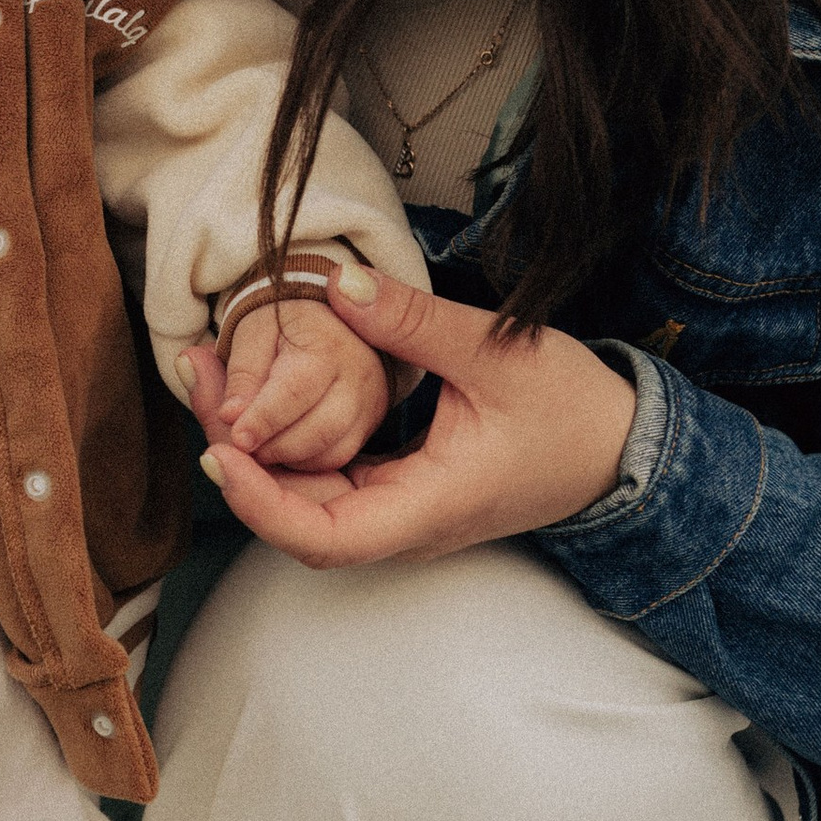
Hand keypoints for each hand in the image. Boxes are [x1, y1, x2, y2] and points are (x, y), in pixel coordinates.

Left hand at [184, 268, 637, 568]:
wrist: (621, 448)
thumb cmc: (573, 409)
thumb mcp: (498, 351)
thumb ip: (413, 322)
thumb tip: (335, 282)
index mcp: (428, 508)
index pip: (324, 538)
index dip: (262, 504)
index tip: (221, 450)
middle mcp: (404, 525)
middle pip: (297, 517)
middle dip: (238, 455)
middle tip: (198, 378)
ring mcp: (400, 512)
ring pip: (306, 499)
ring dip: (257, 445)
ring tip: (211, 376)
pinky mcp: (400, 490)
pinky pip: (328, 480)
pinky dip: (289, 441)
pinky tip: (261, 393)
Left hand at [204, 292, 391, 472]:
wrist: (326, 320)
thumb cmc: (283, 325)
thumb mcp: (253, 334)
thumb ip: (241, 374)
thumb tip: (231, 416)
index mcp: (326, 347)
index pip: (294, 392)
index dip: (263, 420)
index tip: (237, 439)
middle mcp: (356, 377)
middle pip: (319, 430)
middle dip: (275, 446)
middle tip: (243, 445)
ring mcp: (369, 402)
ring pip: (331, 451)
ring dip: (289, 457)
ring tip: (261, 445)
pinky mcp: (368, 422)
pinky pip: (339, 456)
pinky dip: (307, 462)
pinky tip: (284, 448)